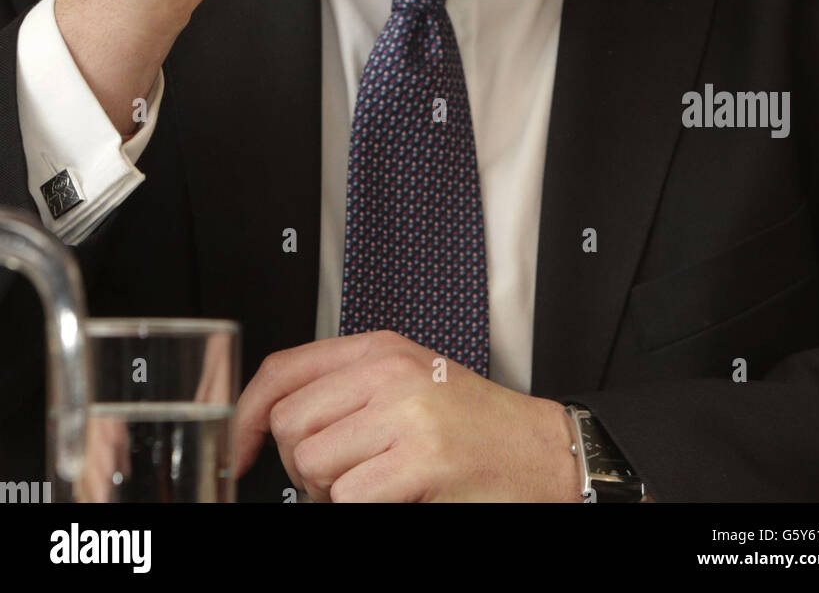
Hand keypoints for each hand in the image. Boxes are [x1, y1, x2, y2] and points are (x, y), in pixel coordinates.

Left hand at [234, 330, 583, 502]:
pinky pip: (348, 498)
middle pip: (292, 424)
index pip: (284, 369)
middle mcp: (389, 372)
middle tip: (344, 476)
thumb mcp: (407, 383)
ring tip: (376, 485)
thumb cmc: (474, 425)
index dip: (247, 414)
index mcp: (380, 349)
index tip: (240, 449)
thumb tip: (276, 419)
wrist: (540, 452)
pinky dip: (362, 508)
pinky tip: (397, 497)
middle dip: (303, 466)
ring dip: (334, 493)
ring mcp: (405, 413)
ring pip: (314, 465)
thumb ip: (348, 388)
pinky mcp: (420, 460)